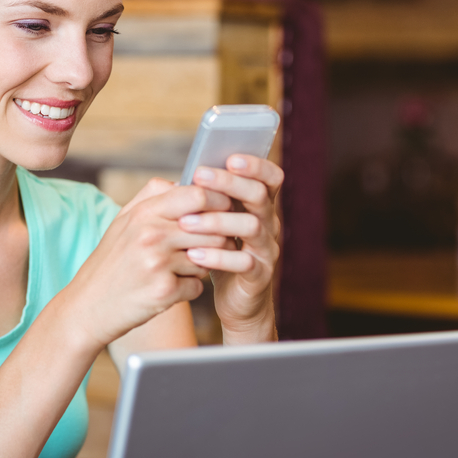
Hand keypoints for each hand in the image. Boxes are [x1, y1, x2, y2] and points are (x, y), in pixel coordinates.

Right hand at [62, 178, 231, 350]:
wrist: (87, 306)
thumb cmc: (111, 262)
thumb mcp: (123, 221)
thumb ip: (153, 197)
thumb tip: (186, 181)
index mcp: (143, 213)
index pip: (198, 194)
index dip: (219, 200)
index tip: (223, 210)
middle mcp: (151, 234)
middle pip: (212, 227)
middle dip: (218, 238)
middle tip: (209, 246)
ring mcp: (158, 263)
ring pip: (209, 257)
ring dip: (202, 265)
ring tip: (179, 269)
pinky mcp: (164, 291)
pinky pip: (198, 286)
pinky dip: (188, 289)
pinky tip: (168, 289)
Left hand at [178, 154, 283, 342]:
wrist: (237, 302)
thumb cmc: (220, 253)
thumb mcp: (215, 223)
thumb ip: (208, 201)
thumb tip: (186, 175)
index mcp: (259, 206)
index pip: (270, 177)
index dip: (256, 165)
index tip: (230, 156)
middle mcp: (268, 224)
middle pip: (259, 195)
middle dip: (229, 183)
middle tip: (200, 175)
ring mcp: (267, 250)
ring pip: (252, 226)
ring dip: (217, 221)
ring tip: (186, 222)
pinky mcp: (260, 276)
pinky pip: (244, 262)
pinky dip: (218, 256)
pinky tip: (194, 254)